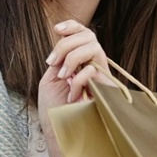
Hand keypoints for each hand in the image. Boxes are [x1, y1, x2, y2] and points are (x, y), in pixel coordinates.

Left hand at [37, 20, 109, 156]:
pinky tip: (72, 93)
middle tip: (52, 63)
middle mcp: (92, 64)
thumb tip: (63, 41)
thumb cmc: (54, 108)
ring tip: (63, 76)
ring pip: (93, 47)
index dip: (72, 26)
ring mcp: (100, 75)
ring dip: (72, 57)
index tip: (57, 29)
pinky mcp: (106, 87)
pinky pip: (93, 69)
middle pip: (88, 35)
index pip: (82, 33)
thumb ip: (59, 59)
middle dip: (67, 44)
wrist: (59, 130)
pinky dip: (79, 78)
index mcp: (79, 60)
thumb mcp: (51, 78)